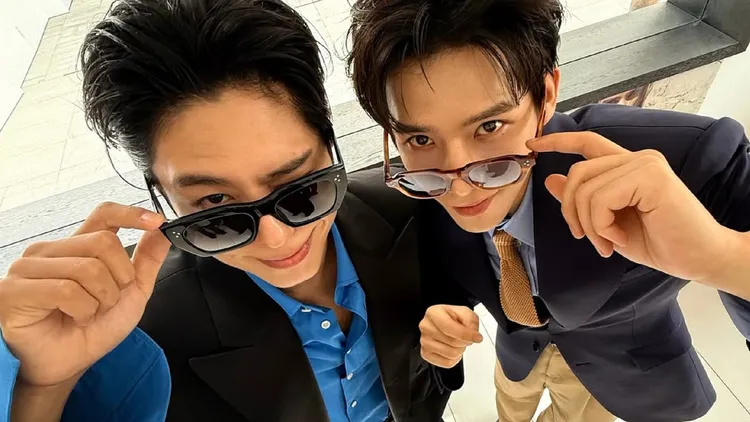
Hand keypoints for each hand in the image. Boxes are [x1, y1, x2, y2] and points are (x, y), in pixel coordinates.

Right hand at [0, 202, 169, 387]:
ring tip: (86, 313)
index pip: (104, 214)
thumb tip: (161, 230)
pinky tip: (73, 318)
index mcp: (77, 247)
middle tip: (106, 301)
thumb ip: (146, 260)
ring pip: (87, 268)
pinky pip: (66, 290)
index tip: (156, 222)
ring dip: (100, 299)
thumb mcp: (131, 293)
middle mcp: (51, 251)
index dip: (131, 214)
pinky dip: (81, 310)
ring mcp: (29, 267)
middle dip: (119, 279)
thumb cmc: (91, 330)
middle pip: (104, 243)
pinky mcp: (15, 289)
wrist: (68, 365)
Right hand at [419, 305, 482, 367]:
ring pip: (451, 354)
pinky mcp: (426, 354)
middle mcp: (426, 327)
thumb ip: (471, 320)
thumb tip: (474, 335)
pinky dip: (454, 359)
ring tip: (458, 342)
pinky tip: (452, 349)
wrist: (443, 322)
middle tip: (465, 337)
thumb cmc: (451, 317)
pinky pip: (447, 363)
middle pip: (453, 342)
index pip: (450, 328)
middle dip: (464, 341)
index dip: (467, 334)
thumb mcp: (465, 312)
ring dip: (460, 350)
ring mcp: (424, 342)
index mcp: (434, 313)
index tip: (478, 337)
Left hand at [527, 131, 737, 282]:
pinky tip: (618, 239)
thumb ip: (582, 200)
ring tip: (607, 244)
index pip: (587, 142)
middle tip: (585, 238)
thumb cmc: (660, 242)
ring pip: (585, 189)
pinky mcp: (651, 177)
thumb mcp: (608, 223)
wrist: (700, 259)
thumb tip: (550, 180)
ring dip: (588, 225)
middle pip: (576, 173)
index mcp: (627, 165)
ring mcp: (645, 164)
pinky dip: (600, 225)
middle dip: (569, 210)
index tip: (532, 146)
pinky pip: (600, 199)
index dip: (557, 142)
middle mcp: (636, 158)